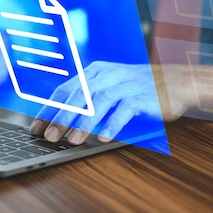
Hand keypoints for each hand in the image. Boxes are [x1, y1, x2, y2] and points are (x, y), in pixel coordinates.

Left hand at [31, 61, 196, 144]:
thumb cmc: (139, 88)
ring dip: (82, 123)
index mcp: (94, 72)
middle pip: (77, 97)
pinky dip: (112, 125)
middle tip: (48, 137)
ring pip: (97, 103)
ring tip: (71, 141)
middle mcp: (105, 76)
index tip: (36, 127)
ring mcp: (123, 85)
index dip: (49, 109)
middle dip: (60, 118)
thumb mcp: (110, 86)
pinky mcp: (139, 97)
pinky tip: (103, 138)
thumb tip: (62, 120)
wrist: (176, 81)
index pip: (65, 90)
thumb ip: (89, 98)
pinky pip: (123, 111)